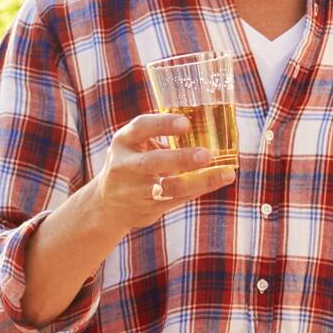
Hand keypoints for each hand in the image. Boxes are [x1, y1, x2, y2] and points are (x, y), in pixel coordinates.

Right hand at [85, 110, 237, 236]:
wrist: (107, 203)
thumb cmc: (133, 165)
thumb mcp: (138, 146)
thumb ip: (163, 138)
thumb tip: (210, 128)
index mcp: (123, 142)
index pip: (141, 128)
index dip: (163, 124)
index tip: (186, 123)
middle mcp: (125, 165)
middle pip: (152, 162)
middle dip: (180, 159)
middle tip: (207, 154)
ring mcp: (134, 190)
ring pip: (168, 187)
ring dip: (198, 181)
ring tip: (225, 174)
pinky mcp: (146, 209)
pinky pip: (176, 200)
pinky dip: (198, 190)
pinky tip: (216, 181)